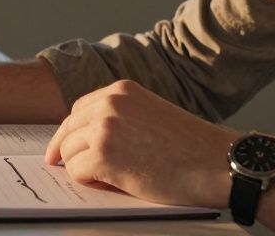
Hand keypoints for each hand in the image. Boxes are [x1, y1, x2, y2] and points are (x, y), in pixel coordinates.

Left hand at [44, 79, 237, 207]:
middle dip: (63, 148)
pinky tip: (107, 185)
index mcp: (121, 90)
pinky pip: (77, 171)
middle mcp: (109, 103)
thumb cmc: (191, 148)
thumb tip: (89, 138)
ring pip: (69, 151)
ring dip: (80, 167)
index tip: (65, 144)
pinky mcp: (103, 155)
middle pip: (68, 128)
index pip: (80, 109)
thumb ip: (122, 118)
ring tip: (102, 179)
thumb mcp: (151, 115)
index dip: (72, 130)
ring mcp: (104, 128)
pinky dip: (87, 182)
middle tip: (56, 163)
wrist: (218, 163)